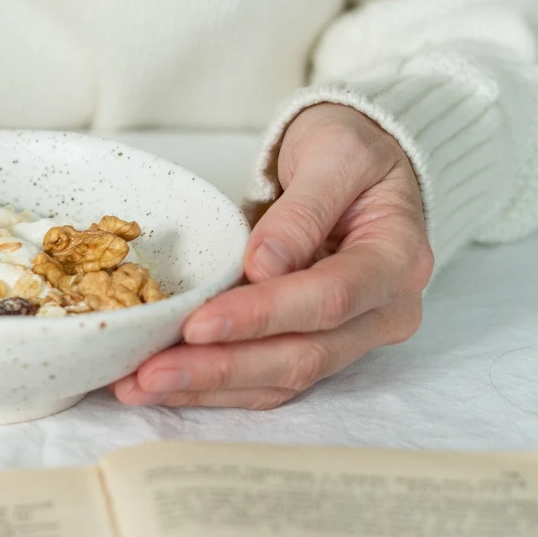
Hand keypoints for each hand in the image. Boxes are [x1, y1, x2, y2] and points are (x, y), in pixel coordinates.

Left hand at [115, 102, 432, 408]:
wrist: (362, 164)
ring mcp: (353, 337)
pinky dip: (215, 386)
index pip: (329, 299)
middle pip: (303, 355)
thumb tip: (263, 266)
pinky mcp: (317, 344)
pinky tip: (165, 384)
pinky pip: (267, 378)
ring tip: (140, 386)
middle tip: (151, 373)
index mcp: (398, 261)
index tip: (199, 323)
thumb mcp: (333, 153)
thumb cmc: (351, 149)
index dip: (262, 315)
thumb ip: (303, 209)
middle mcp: (384, 312)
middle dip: (221, 367)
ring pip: (281, 379)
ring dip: (208, 387)